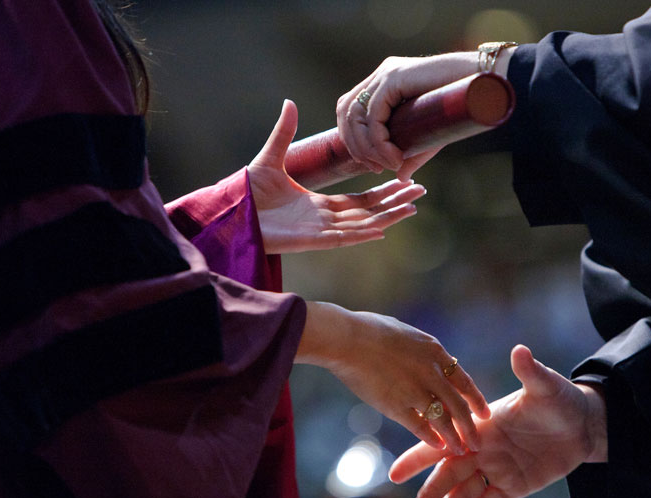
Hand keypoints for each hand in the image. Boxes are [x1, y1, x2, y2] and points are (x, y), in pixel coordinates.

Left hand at [249, 99, 425, 253]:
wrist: (230, 212)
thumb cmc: (247, 192)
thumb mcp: (270, 158)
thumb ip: (284, 133)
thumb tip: (290, 102)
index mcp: (318, 204)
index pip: (359, 199)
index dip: (382, 190)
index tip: (403, 179)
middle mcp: (323, 220)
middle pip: (368, 212)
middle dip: (394, 202)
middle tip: (420, 191)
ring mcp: (319, 232)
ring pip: (361, 225)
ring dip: (387, 217)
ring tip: (412, 208)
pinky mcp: (310, 241)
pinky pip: (342, 238)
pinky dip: (362, 234)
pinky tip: (382, 228)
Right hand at [296, 302, 490, 454]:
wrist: (347, 339)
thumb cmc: (369, 331)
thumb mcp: (406, 334)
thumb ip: (421, 351)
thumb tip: (427, 357)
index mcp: (435, 352)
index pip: (463, 380)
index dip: (475, 399)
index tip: (484, 412)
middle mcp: (431, 372)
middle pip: (459, 405)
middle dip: (471, 426)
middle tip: (478, 441)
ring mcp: (416, 390)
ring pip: (444, 420)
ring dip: (454, 437)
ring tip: (461, 450)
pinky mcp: (397, 405)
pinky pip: (420, 426)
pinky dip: (431, 438)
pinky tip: (437, 446)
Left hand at [335, 53, 478, 178]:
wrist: (484, 84)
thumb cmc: (461, 109)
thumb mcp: (429, 137)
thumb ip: (412, 154)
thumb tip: (401, 177)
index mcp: (383, 84)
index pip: (350, 110)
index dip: (353, 140)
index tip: (372, 165)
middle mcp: (380, 76)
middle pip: (346, 111)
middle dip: (355, 145)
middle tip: (375, 168)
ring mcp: (385, 73)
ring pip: (355, 114)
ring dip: (367, 146)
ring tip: (388, 165)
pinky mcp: (394, 76)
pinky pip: (374, 114)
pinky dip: (379, 141)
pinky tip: (394, 157)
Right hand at [388, 345, 606, 497]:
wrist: (582, 423)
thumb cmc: (560, 399)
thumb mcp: (544, 386)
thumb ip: (529, 372)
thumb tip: (520, 350)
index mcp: (482, 425)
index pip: (444, 440)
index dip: (419, 456)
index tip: (396, 473)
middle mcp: (483, 449)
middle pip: (450, 473)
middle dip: (431, 491)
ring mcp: (497, 469)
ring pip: (466, 492)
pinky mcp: (514, 486)